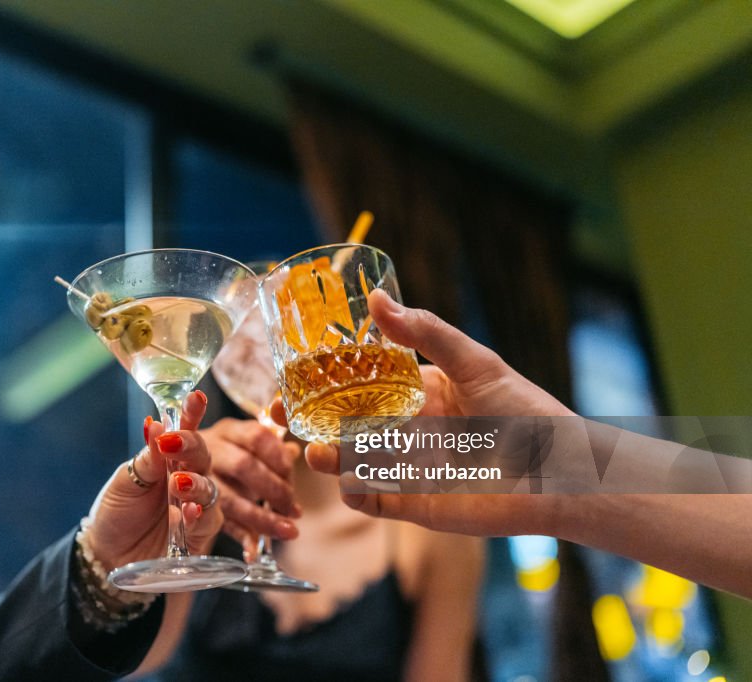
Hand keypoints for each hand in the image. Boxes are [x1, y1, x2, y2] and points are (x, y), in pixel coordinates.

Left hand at [88, 391, 223, 567]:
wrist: (107, 556)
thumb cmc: (116, 514)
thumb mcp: (125, 482)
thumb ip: (146, 459)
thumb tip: (155, 423)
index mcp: (168, 460)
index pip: (184, 433)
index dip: (191, 414)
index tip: (195, 397)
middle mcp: (187, 479)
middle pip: (202, 457)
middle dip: (191, 447)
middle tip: (173, 442)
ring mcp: (195, 507)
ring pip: (210, 489)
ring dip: (196, 484)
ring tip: (177, 483)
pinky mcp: (200, 535)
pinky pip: (209, 522)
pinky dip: (198, 514)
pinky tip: (187, 510)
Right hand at [200, 418, 300, 554]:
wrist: (181, 469)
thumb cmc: (225, 456)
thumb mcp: (246, 447)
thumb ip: (269, 450)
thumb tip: (293, 451)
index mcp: (228, 431)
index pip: (257, 437)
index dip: (279, 458)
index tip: (292, 476)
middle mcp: (209, 451)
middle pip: (243, 466)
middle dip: (274, 489)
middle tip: (293, 508)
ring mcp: (197, 479)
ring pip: (230, 500)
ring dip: (262, 518)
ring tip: (289, 531)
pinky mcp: (195, 508)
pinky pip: (221, 524)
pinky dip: (241, 538)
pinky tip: (255, 553)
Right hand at [293, 290, 572, 536]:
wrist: (559, 476)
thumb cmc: (527, 413)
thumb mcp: (475, 364)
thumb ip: (427, 334)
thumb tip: (377, 300)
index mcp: (416, 392)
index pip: (358, 382)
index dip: (321, 380)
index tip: (291, 374)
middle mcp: (406, 429)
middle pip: (342, 423)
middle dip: (307, 420)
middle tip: (278, 415)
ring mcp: (407, 467)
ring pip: (350, 462)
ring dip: (327, 457)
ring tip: (317, 451)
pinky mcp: (414, 504)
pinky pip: (372, 502)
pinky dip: (355, 495)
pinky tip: (350, 485)